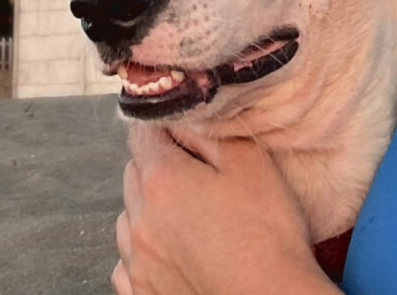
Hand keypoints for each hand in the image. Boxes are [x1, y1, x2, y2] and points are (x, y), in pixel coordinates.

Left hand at [114, 128, 318, 294]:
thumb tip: (185, 119)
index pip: (142, 133)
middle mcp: (138, 221)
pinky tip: (174, 256)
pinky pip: (128, 264)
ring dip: (149, 212)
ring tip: (190, 221)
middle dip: (158, 167)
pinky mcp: (141, 293)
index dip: (166, 128)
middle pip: (134, 174)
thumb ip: (211, 132)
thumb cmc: (268, 237)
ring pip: (128, 220)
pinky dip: (145, 254)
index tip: (188, 135)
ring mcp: (136, 262)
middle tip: (199, 179)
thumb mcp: (251, 165)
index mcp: (161, 181)